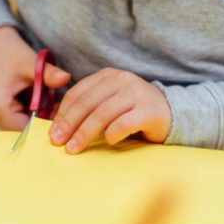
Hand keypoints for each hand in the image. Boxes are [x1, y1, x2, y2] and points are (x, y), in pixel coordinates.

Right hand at [0, 27, 69, 129]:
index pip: (26, 130)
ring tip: (52, 99)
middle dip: (44, 119)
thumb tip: (67, 78)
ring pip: (23, 124)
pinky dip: (32, 110)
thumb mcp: (30, 63)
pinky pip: (19, 117)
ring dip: (39, 114)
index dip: (45, 125)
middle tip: (59, 105)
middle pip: (25, 129)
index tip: (63, 115)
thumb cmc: (9, 53)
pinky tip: (43, 98)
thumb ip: (48, 74)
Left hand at [49, 68, 170, 152]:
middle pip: (87, 103)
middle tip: (58, 142)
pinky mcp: (150, 111)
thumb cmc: (133, 112)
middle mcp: (122, 80)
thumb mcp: (110, 102)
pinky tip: (107, 142)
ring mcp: (137, 93)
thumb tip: (58, 126)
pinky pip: (124, 123)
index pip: (78, 93)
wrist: (171, 113)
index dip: (62, 113)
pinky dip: (112, 134)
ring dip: (84, 133)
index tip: (53, 131)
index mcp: (108, 75)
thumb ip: (89, 107)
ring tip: (73, 148)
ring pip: (102, 113)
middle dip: (69, 124)